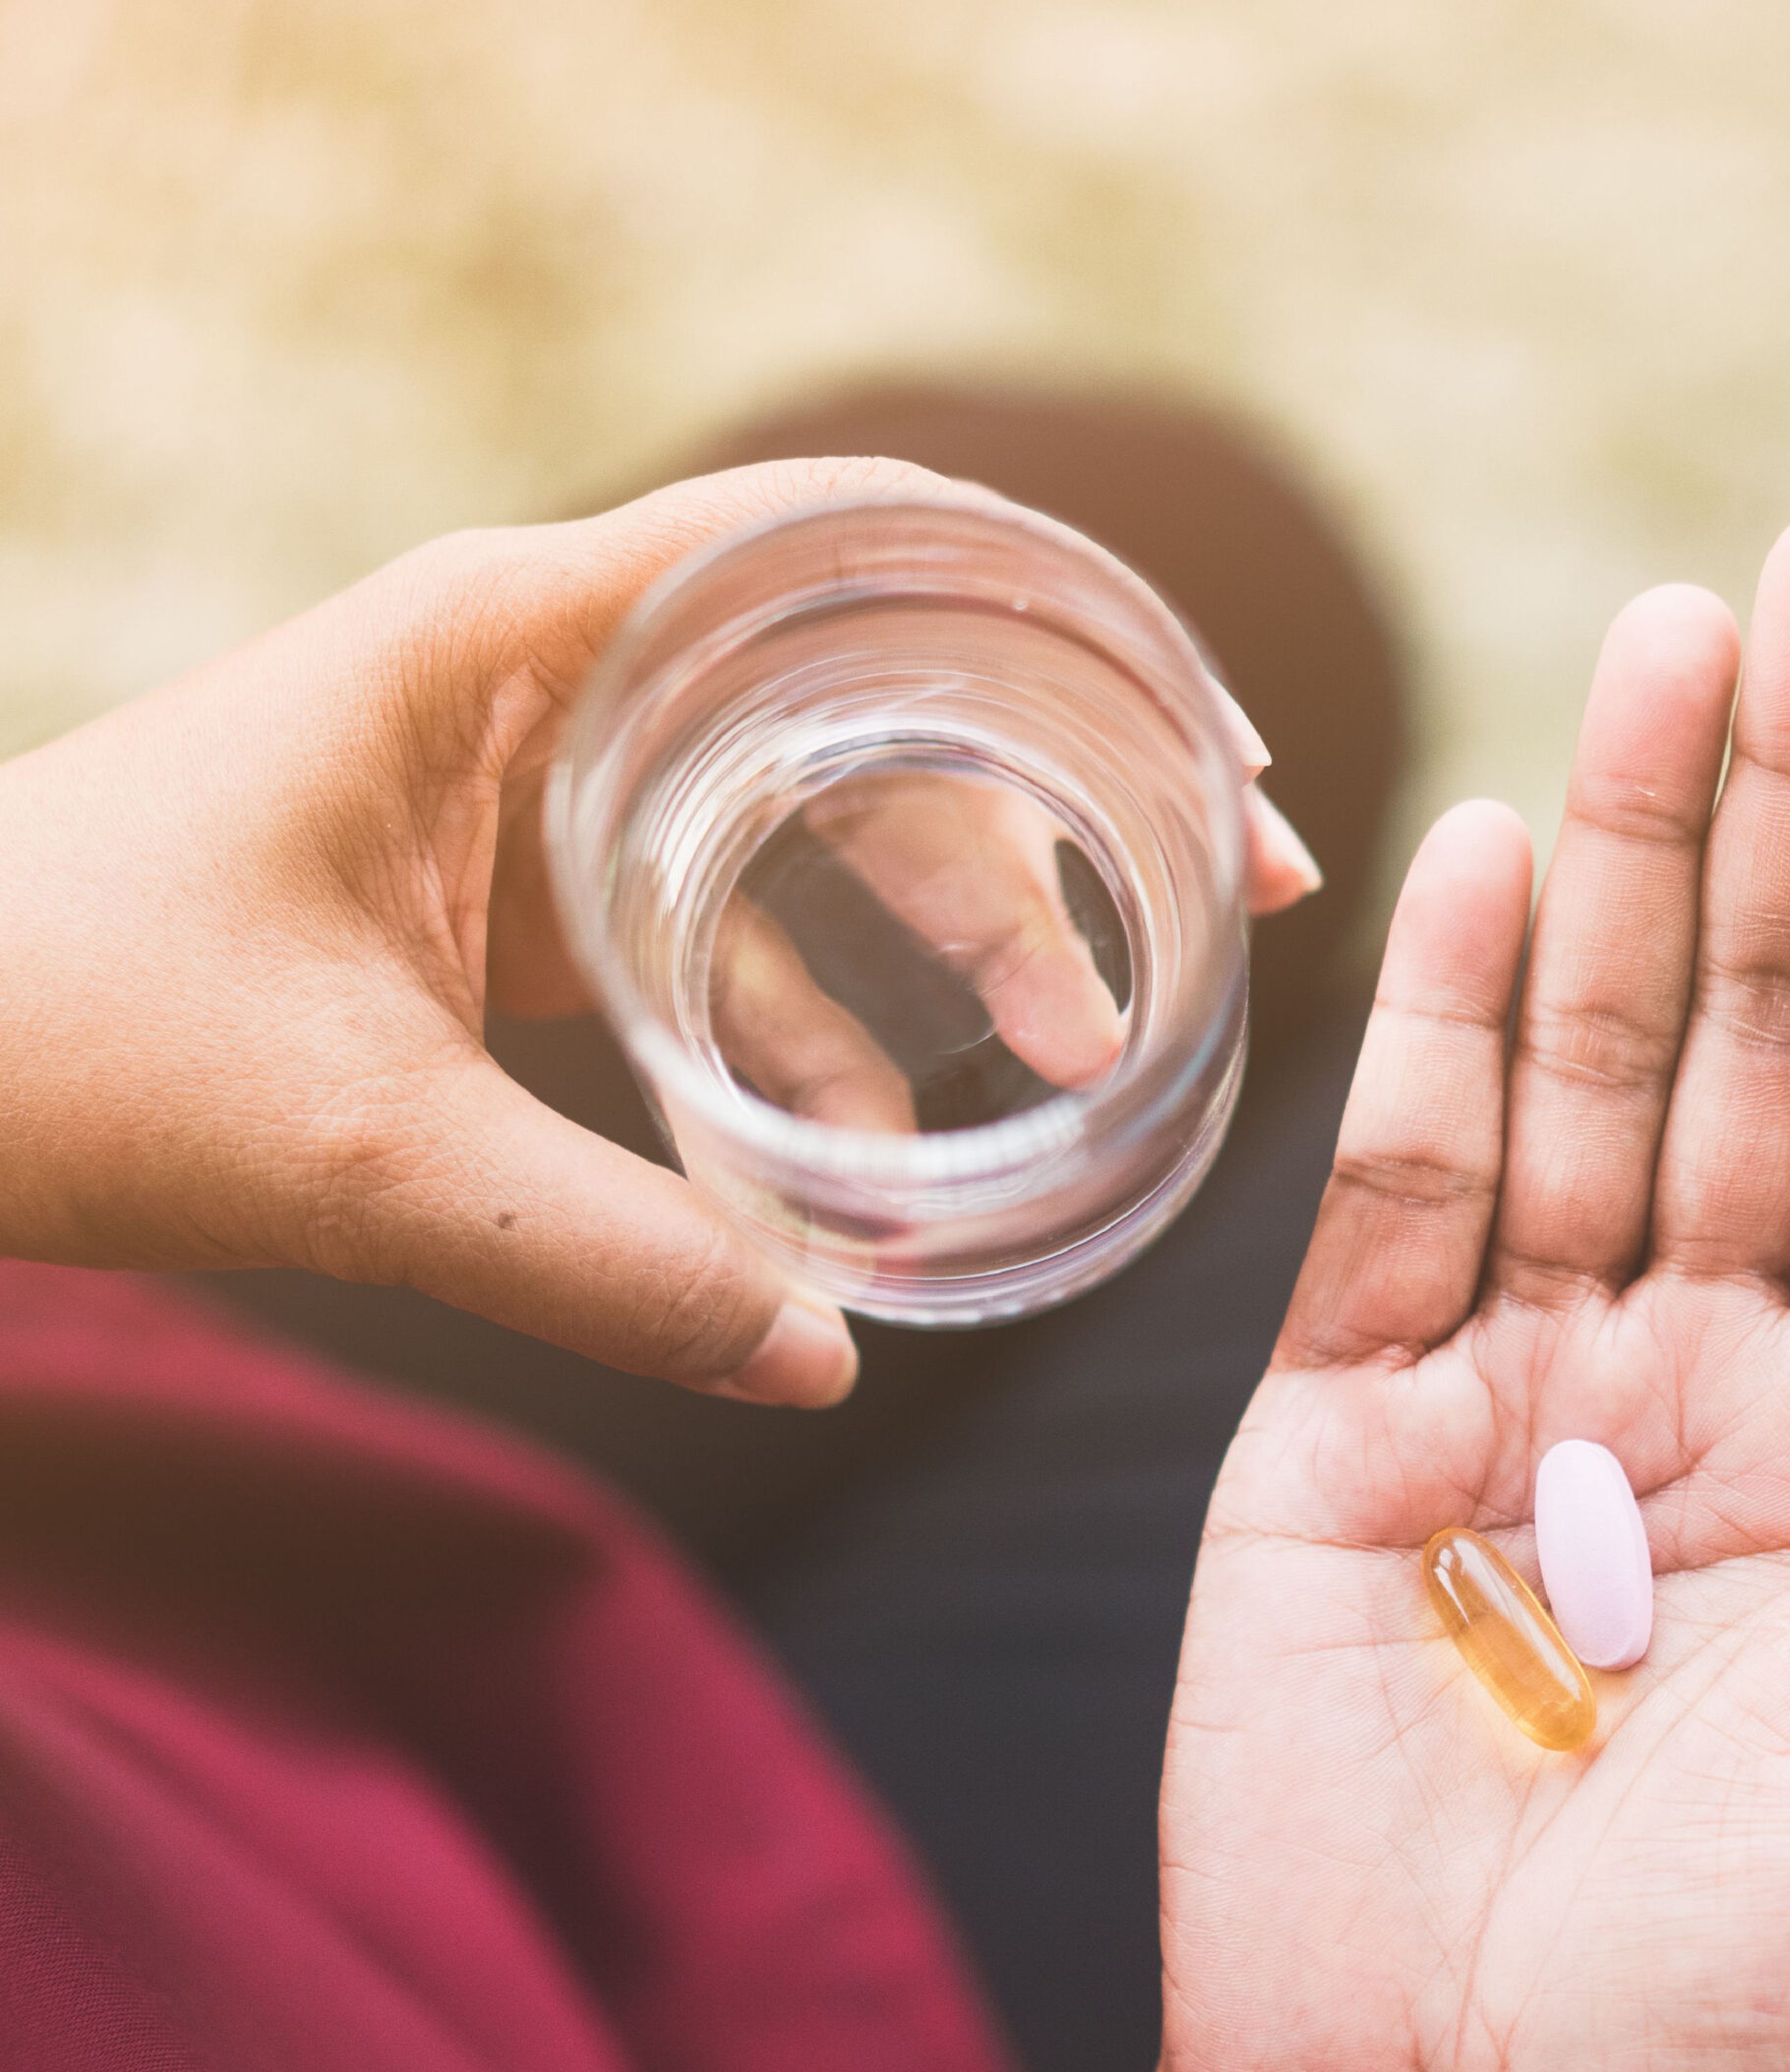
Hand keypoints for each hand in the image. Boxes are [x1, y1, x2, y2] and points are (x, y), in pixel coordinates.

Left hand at [0, 460, 1315, 1402]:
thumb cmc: (52, 1037)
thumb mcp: (354, 1154)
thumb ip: (605, 1259)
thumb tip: (826, 1360)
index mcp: (509, 640)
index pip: (845, 539)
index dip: (1058, 621)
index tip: (1204, 737)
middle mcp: (539, 675)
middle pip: (870, 689)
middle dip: (1049, 806)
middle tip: (1218, 901)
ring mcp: (528, 781)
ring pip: (806, 822)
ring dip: (943, 938)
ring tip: (1071, 1059)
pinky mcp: (504, 889)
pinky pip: (708, 930)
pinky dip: (803, 1026)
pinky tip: (873, 1150)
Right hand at [1054, 517, 1789, 2071]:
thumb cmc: (1733, 2055)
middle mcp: (1700, 1388)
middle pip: (1761, 1051)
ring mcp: (1513, 1398)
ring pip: (1583, 1079)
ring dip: (1629, 864)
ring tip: (1665, 641)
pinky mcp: (1333, 1440)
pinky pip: (1397, 1202)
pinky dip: (1441, 1033)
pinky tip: (1499, 862)